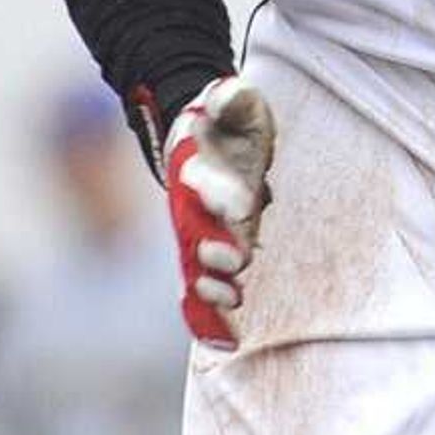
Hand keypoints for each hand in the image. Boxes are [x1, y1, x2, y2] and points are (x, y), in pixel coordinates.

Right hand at [164, 75, 275, 347]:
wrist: (200, 141)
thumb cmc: (227, 122)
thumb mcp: (234, 102)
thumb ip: (231, 99)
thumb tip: (232, 91)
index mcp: (195, 166)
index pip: (205, 181)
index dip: (221, 193)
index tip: (244, 205)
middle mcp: (190, 205)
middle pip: (195, 231)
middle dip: (213, 248)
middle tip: (234, 265)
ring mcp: (196, 233)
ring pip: (195, 266)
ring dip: (210, 287)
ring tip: (232, 304)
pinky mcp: (209, 254)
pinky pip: (201, 289)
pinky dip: (208, 317)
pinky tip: (226, 343)